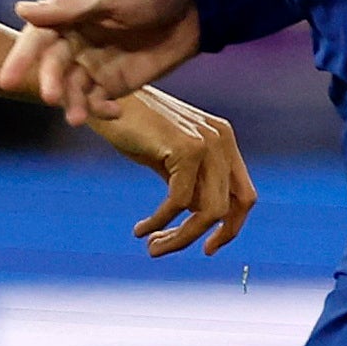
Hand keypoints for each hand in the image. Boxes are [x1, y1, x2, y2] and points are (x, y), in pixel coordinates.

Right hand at [0, 0, 198, 123]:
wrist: (196, 5)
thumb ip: (69, 7)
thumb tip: (20, 10)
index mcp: (65, 11)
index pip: (37, 37)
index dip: (20, 58)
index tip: (7, 80)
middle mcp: (72, 39)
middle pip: (53, 66)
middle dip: (50, 83)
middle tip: (51, 97)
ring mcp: (92, 63)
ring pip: (72, 88)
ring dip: (72, 103)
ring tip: (75, 117)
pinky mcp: (113, 83)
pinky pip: (97, 101)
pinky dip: (100, 109)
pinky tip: (112, 113)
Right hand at [82, 84, 253, 255]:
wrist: (102, 95)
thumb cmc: (130, 126)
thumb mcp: (167, 158)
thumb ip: (189, 182)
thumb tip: (197, 219)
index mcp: (223, 140)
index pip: (245, 196)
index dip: (231, 228)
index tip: (207, 248)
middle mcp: (221, 139)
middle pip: (229, 208)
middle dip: (201, 237)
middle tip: (168, 250)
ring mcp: (207, 142)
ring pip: (206, 211)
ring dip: (179, 237)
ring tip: (152, 246)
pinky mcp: (185, 148)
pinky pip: (179, 201)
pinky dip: (160, 222)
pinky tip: (142, 230)